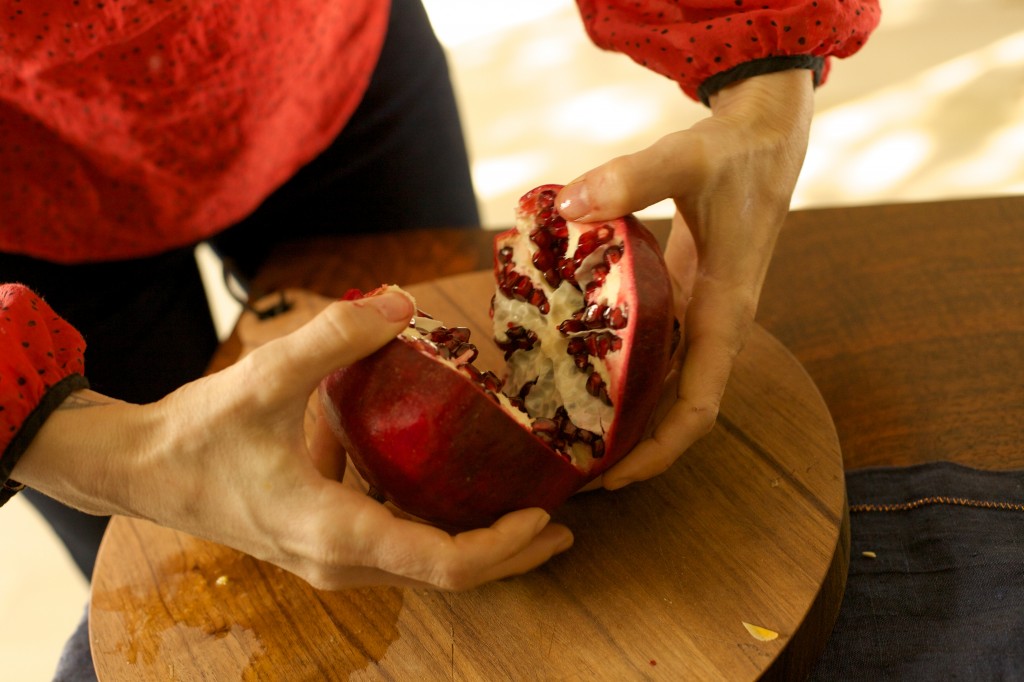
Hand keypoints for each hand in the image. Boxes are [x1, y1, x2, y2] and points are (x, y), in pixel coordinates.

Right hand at [15, 290, 572, 590]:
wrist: (140, 471)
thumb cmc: (195, 435)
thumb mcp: (263, 378)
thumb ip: (333, 339)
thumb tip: (400, 303)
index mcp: (335, 532)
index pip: (445, 562)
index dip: (505, 544)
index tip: (545, 513)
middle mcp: (341, 560)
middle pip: (449, 575)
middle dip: (510, 552)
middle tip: (562, 520)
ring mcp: (333, 559)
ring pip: (426, 566)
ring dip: (481, 543)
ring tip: (527, 507)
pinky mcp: (325, 544)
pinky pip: (400, 546)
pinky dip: (440, 525)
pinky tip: (456, 485)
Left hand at [556, 69, 814, 488]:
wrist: (765, 136)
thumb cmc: (735, 153)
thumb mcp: (686, 160)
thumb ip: (631, 179)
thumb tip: (568, 207)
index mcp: (725, 312)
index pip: (699, 406)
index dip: (660, 450)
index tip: (614, 477)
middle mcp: (714, 325)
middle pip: (674, 410)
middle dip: (630, 447)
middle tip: (569, 470)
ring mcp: (698, 313)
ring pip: (663, 383)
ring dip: (623, 414)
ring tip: (565, 436)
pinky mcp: (684, 296)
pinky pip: (652, 348)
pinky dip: (619, 368)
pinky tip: (574, 370)